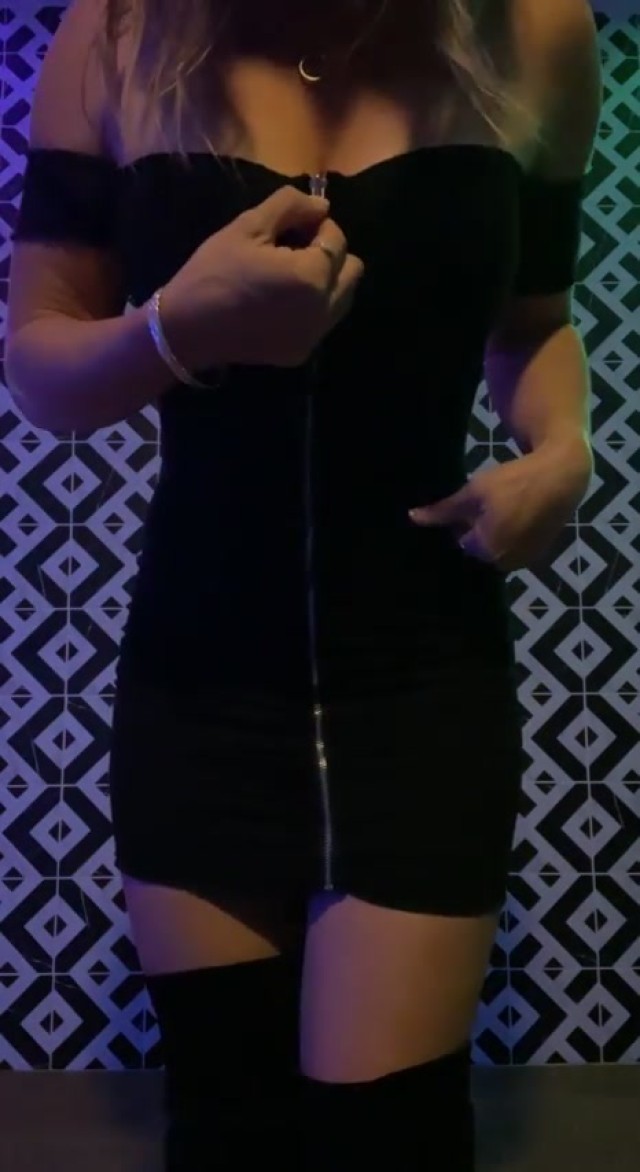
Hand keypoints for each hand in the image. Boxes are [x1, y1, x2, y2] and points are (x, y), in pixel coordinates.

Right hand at [160, 186, 363, 372]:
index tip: (291, 225)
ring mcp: (314, 336)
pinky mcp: (302, 352)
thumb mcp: (248, 226)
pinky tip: (281, 301)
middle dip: (329, 253)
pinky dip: (313, 306)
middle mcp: (322, 310)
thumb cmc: (213, 272)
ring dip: (327, 280)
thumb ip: (291, 207)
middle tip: (294, 249)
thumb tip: (322, 206)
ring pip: (343, 298)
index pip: (336, 239)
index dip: (316, 225)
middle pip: (351, 270)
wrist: (186, 330)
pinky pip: (324, 321)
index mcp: (311, 276)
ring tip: (289, 275)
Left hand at [409, 439, 592, 571]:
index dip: (460, 522)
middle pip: (479, 548)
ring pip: (498, 547)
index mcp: (485, 550)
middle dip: (476, 530)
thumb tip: (413, 518)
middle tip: (484, 503)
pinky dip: (513, 532)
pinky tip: (517, 511)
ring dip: (495, 531)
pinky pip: (516, 546)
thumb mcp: (473, 492)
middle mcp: (505, 563)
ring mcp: (526, 559)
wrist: (562, 475)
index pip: (459, 541)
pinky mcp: (541, 551)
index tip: (466, 505)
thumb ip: (443, 511)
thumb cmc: (512, 482)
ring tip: (501, 505)